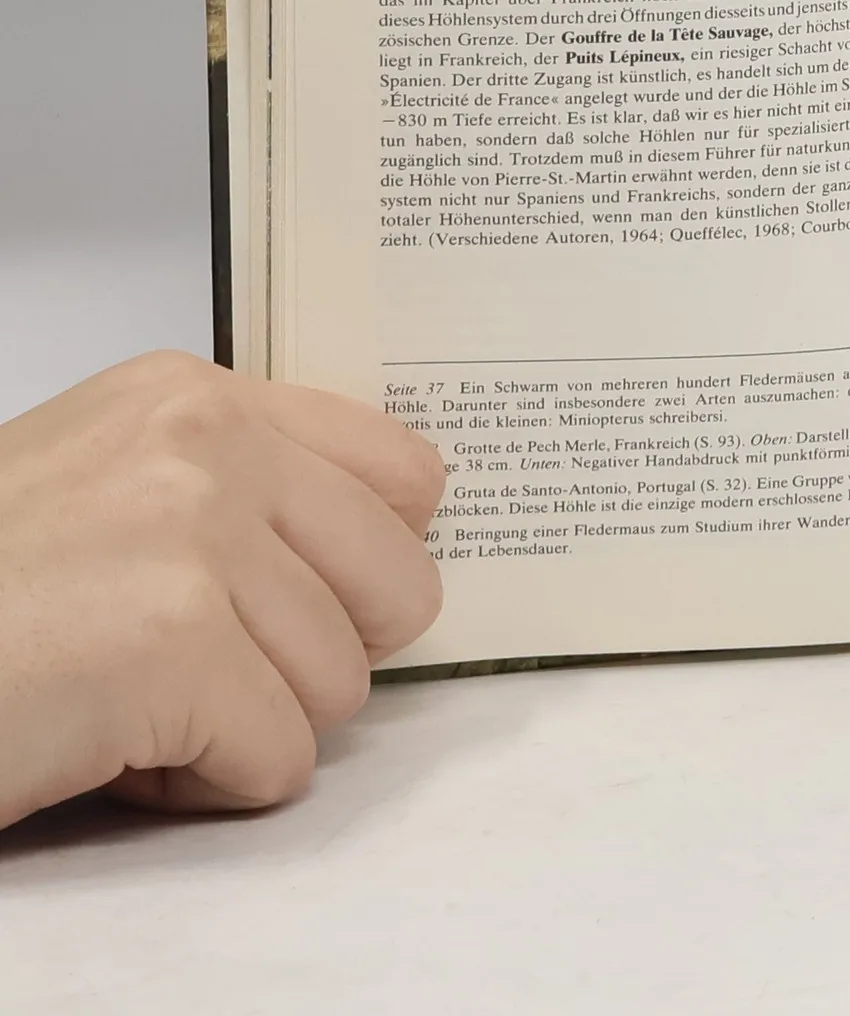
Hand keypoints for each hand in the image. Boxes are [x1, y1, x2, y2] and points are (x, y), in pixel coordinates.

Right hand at [0, 352, 443, 829]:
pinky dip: (203, 787)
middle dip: (319, 656)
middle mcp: (205, 444)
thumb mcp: (110, 486)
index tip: (318, 599)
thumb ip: (241, 489)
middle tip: (213, 670)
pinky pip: (279, 760)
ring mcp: (192, 539)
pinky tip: (113, 751)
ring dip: (243, 727)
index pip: (403, 472)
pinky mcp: (170, 647)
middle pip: (399, 586)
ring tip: (130, 705)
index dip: (371, 564)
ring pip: (342, 687)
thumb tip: (395, 536)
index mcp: (195, 397)